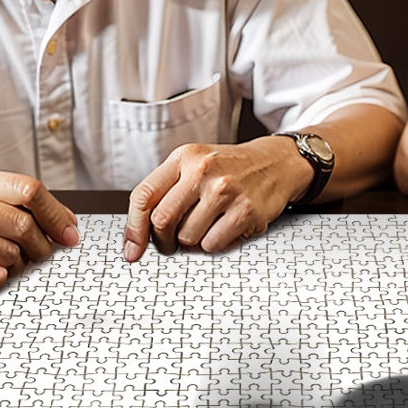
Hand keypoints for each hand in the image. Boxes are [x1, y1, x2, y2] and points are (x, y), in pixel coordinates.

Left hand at [123, 138, 309, 261]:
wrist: (275, 163)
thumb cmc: (229, 168)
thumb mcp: (194, 165)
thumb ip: (166, 192)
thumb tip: (136, 240)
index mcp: (184, 157)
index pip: (144, 196)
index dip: (133, 228)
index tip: (132, 250)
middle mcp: (203, 170)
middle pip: (162, 221)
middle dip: (162, 241)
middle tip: (170, 244)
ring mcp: (225, 190)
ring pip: (187, 237)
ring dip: (191, 242)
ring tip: (205, 228)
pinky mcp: (245, 211)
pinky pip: (212, 245)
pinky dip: (214, 245)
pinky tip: (224, 229)